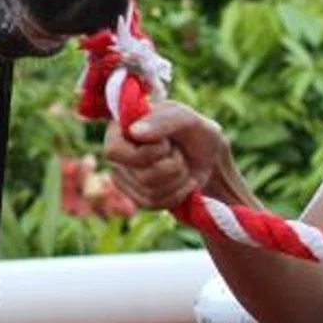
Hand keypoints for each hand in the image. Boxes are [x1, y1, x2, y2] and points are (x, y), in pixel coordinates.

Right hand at [102, 100, 232, 211]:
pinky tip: (181, 180)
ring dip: (178, 179)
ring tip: (180, 164)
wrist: (207, 155)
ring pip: (151, 193)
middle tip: (177, 152)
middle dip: (172, 166)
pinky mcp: (138, 197)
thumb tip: (134, 132)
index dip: (149, 152)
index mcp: (117, 132)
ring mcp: (125, 180)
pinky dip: (178, 194)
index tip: (166, 141)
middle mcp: (116, 157)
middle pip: (142, 177)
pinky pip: (155, 204)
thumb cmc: (192, 130)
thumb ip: (161, 120)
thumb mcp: (185, 118)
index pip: (115, 152)